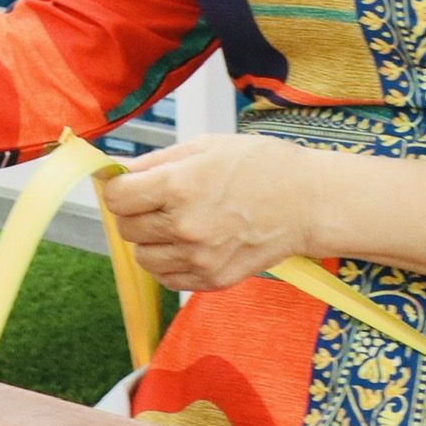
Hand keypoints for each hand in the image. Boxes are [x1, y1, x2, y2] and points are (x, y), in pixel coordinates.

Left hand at [98, 137, 314, 292]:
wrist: (308, 202)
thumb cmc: (261, 166)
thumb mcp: (204, 146)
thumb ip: (155, 162)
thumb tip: (117, 171)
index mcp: (179, 187)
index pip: (116, 198)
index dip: (118, 189)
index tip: (128, 184)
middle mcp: (185, 226)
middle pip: (126, 228)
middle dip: (134, 212)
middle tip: (156, 200)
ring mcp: (199, 258)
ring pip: (143, 257)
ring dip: (150, 239)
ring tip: (176, 222)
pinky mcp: (213, 280)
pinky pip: (167, 278)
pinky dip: (169, 262)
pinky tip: (188, 243)